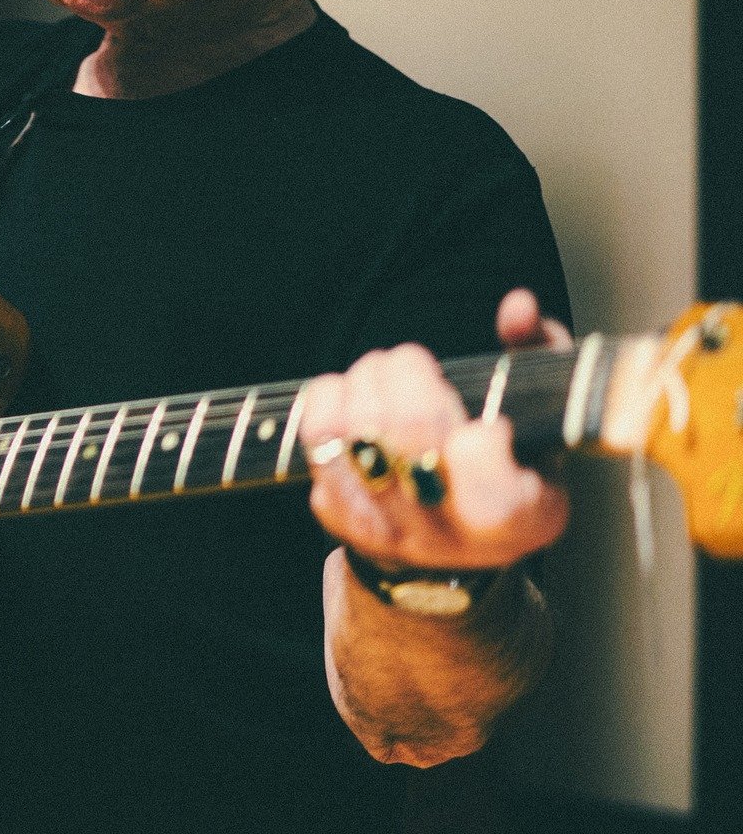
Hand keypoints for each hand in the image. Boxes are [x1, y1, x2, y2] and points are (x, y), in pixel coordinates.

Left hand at [301, 289, 570, 572]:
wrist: (453, 553)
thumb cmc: (507, 467)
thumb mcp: (545, 417)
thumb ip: (540, 353)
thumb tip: (517, 307)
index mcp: (514, 514)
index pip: (479, 455)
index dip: (476, 427)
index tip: (485, 424)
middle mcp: (445, 532)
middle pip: (407, 427)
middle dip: (404, 372)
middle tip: (411, 365)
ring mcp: (385, 528)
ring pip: (350, 431)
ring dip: (361, 382)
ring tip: (380, 376)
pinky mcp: (339, 517)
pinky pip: (314, 439)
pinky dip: (328, 399)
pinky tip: (352, 398)